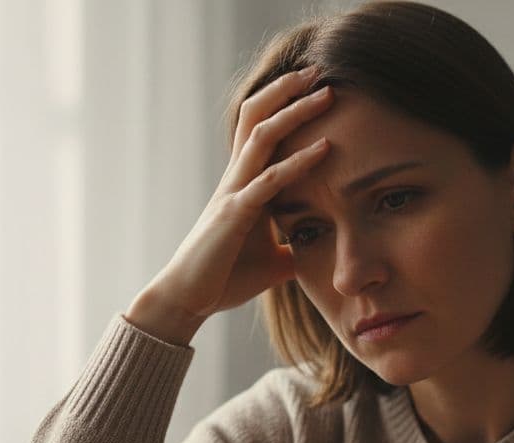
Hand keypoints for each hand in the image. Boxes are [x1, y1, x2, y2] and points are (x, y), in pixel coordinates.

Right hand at [125, 65, 334, 344]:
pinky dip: (298, 163)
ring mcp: (233, 193)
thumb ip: (294, 247)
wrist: (188, 301)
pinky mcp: (234, 215)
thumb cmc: (225, 279)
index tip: (314, 86)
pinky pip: (268, 181)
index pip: (261, 128)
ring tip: (324, 92)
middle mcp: (236, 178)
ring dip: (295, 111)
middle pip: (257, 116)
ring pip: (262, 136)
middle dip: (287, 90)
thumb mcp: (274, 261)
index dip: (284, 103)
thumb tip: (319, 252)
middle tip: (319, 70)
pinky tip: (324, 150)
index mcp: (243, 183)